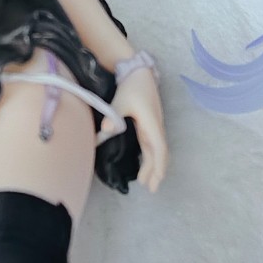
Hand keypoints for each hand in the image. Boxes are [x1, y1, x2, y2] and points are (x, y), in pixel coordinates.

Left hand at [102, 64, 168, 191]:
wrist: (139, 72)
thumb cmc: (131, 87)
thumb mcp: (120, 101)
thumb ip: (112, 117)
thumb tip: (103, 133)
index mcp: (151, 123)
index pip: (158, 147)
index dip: (159, 164)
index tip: (157, 179)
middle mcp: (156, 127)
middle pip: (159, 153)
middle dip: (156, 172)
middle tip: (151, 190)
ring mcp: (154, 127)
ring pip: (156, 151)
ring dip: (154, 167)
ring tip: (148, 184)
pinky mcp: (150, 125)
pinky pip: (152, 146)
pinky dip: (151, 158)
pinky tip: (146, 166)